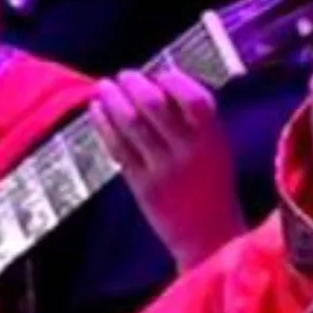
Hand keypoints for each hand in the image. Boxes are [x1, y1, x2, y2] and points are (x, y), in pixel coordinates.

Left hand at [89, 68, 242, 268]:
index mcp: (212, 140)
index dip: (175, 81)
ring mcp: (162, 170)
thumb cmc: (211, 185)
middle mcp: (187, 153)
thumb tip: (160, 80)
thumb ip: (194, 121)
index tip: (163, 75)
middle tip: (125, 75)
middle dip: (134, 83)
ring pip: (131, 124)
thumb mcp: (216, 150)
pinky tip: (97, 109)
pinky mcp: (142, 186)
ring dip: (114, 99)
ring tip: (105, 86)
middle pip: (154, 106)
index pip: (195, 100)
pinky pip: (118, 147)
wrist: (208, 238)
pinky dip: (104, 123)